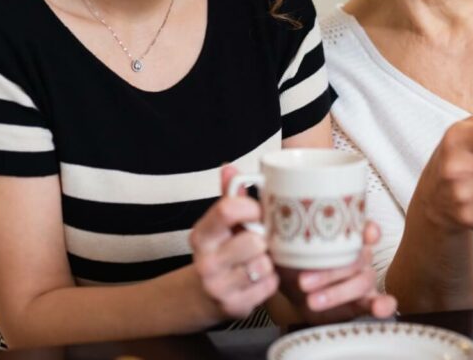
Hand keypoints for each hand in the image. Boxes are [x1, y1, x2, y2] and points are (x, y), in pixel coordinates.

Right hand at [189, 166, 278, 319]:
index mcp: (201, 235)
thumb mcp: (219, 224)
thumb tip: (229, 167)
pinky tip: (262, 277)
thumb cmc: (220, 250)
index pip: (228, 210)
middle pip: (252, 241)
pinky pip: (269, 286)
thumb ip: (228, 196)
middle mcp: (206, 261)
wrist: (204, 294)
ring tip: (262, 258)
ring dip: (268, 261)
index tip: (260, 211)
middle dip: (263, 239)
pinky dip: (271, 281)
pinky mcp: (234, 306)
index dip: (252, 207)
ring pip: (263, 265)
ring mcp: (218, 286)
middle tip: (263, 239)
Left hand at [277, 221, 397, 323]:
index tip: (366, 233)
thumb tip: (254, 208)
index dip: (368, 229)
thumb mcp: (282, 245)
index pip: (363, 227)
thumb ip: (275, 229)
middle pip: (356, 258)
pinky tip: (379, 309)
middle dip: (330, 271)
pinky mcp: (362, 300)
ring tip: (312, 300)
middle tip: (303, 281)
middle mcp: (357, 254)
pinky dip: (382, 305)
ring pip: (362, 280)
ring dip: (337, 292)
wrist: (294, 293)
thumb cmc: (293, 262)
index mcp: (343, 236)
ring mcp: (362, 276)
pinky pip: (378, 301)